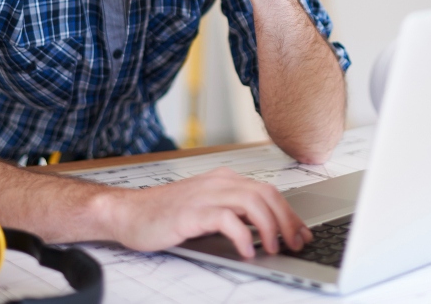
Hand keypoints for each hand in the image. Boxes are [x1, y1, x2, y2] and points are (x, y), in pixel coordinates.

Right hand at [113, 167, 311, 256]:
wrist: (128, 213)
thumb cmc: (166, 215)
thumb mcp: (207, 210)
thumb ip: (234, 214)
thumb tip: (266, 232)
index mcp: (224, 180)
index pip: (268, 191)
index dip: (289, 213)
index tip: (302, 233)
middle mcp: (219, 182)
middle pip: (266, 195)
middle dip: (287, 220)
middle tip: (296, 243)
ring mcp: (205, 195)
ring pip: (252, 202)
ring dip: (269, 227)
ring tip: (274, 248)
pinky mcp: (191, 212)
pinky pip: (226, 219)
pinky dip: (242, 235)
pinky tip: (246, 250)